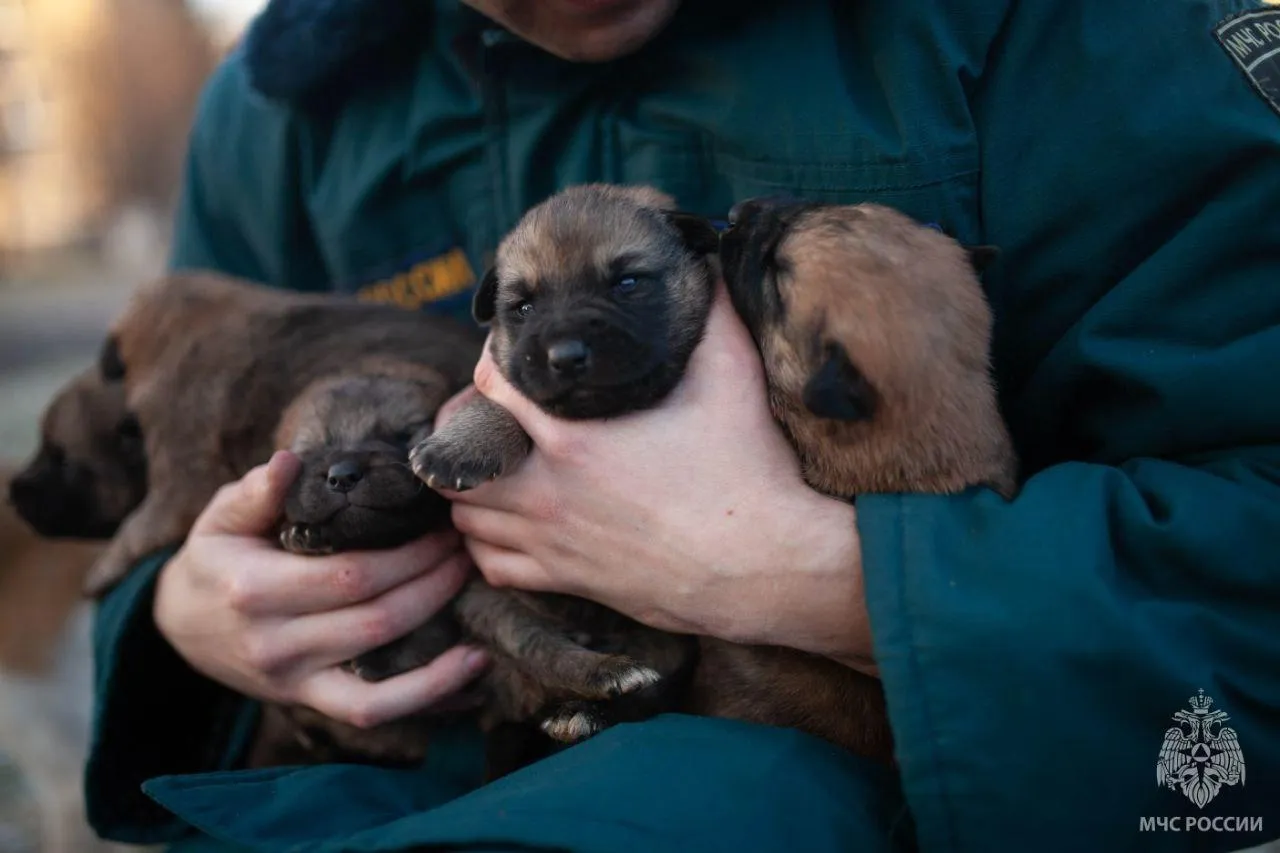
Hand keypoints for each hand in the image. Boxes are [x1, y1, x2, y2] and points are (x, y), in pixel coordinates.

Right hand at [153, 451, 490, 727]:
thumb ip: (256, 492)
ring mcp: (293, 681)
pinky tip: (471, 666)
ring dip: (441, 632)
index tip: (442, 524)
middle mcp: (276, 644)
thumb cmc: (215, 558)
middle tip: (465, 548)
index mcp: (255, 590)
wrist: (180, 626)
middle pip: (377, 619)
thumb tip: (287, 463)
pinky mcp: (309, 701)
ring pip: (383, 670)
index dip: (407, 554)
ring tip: (472, 591)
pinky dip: (428, 694)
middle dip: (433, 581)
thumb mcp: (220, 517)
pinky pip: (373, 711)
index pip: (349, 575)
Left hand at [439, 283, 875, 674]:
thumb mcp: (732, 376)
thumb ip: (713, 311)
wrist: (763, 566)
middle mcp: (550, 492)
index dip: (494, 365)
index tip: (514, 361)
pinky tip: (510, 527)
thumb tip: (707, 259)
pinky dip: (488, 546)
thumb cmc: (747, 471)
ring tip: (497, 470)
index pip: (490, 387)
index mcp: (574, 437)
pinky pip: (493, 567)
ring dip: (473, 490)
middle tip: (493, 421)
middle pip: (461, 459)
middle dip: (469, 434)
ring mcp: (554, 542)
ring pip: (468, 517)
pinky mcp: (568, 580)